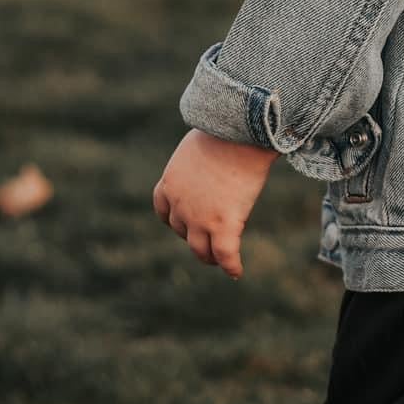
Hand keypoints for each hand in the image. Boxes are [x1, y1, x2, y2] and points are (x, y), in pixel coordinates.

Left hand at [152, 129, 278, 278]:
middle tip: (208, 239)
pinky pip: (225, 254)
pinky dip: (231, 266)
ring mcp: (200, 218)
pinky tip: (236, 272)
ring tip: (219, 260)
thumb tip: (215, 154)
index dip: (174, 220)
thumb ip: (199, 159)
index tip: (185, 222)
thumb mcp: (199, 144)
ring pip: (201, 249)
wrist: (239, 133)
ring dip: (209, 257)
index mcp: (170, 183)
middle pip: (182, 231)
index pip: (163, 210)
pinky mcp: (224, 224)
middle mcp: (180, 205)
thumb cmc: (226, 131)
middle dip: (194, 236)